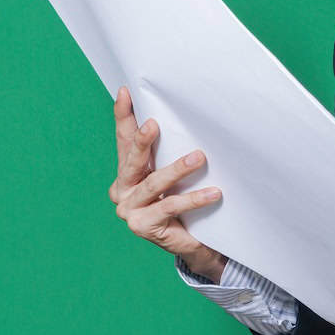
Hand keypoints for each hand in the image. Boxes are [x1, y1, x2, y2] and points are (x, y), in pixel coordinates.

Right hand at [109, 85, 226, 281]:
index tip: (125, 92)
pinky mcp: (142, 226)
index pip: (123, 141)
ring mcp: (129, 210)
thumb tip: (179, 116)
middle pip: (133, 161)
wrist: (192, 242)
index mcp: (126, 173)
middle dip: (143, 141)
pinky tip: (212, 193)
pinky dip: (192, 198)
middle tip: (154, 124)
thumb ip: (166, 152)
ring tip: (199, 158)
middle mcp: (121, 190)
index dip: (123, 117)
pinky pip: (170, 207)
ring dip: (177, 169)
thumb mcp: (172, 173)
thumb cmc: (182, 202)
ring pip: (153, 184)